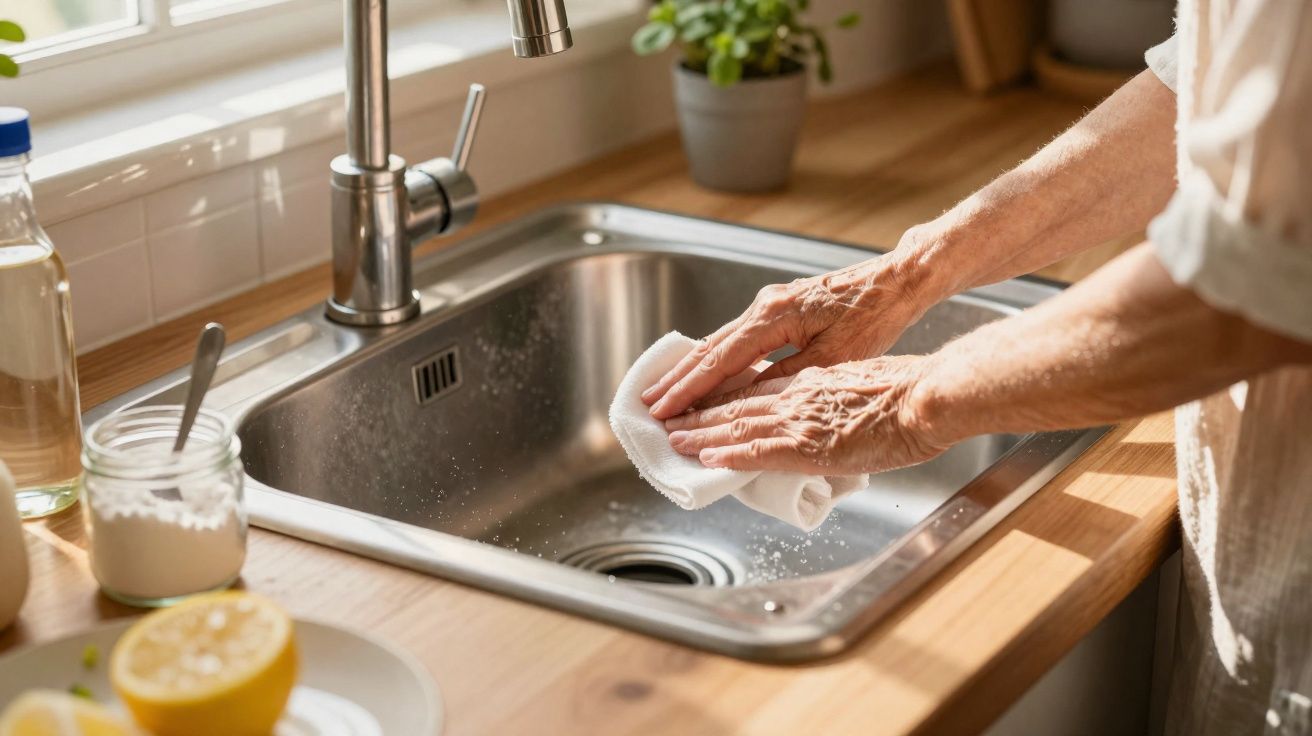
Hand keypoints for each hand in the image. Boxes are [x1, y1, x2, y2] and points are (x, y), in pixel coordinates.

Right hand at [642, 255, 929, 419]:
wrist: (898, 281)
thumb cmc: (873, 317)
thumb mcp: (830, 358)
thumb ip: (784, 377)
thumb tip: (745, 398)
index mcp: (772, 317)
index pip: (719, 360)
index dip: (689, 389)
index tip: (664, 410)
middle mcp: (764, 307)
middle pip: (709, 347)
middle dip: (678, 379)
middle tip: (649, 405)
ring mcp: (771, 305)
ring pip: (722, 342)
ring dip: (694, 370)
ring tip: (668, 393)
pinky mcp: (783, 309)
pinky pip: (739, 338)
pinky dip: (718, 360)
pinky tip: (709, 375)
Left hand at [663, 356, 950, 475]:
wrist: (928, 395)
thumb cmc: (912, 390)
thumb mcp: (866, 381)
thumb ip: (840, 396)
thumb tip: (834, 412)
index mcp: (814, 380)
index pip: (759, 388)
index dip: (728, 397)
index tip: (705, 404)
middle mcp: (798, 395)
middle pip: (738, 404)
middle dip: (701, 414)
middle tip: (672, 421)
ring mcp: (801, 419)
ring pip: (738, 425)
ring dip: (702, 433)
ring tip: (674, 440)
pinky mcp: (808, 443)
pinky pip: (758, 450)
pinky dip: (729, 454)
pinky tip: (707, 458)